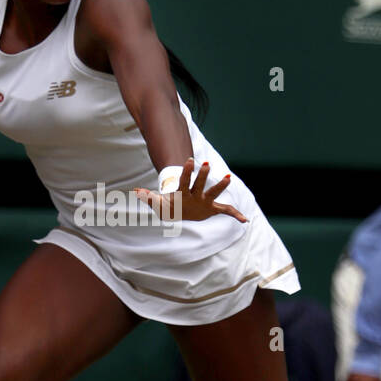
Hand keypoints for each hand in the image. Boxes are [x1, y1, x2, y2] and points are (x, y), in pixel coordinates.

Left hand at [133, 157, 247, 223]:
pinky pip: (226, 211)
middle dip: (203, 174)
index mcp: (183, 192)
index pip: (184, 180)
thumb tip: (135, 191)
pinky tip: (244, 219)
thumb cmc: (169, 207)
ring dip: (221, 186)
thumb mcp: (158, 205)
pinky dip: (235, 215)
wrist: (181, 211)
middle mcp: (196, 194)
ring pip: (214, 192)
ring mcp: (205, 201)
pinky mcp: (212, 209)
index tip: (189, 160)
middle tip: (206, 163)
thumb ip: (149, 198)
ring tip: (228, 178)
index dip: (186, 171)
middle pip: (200, 183)